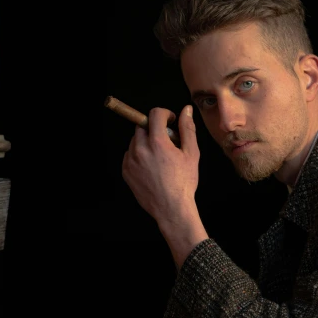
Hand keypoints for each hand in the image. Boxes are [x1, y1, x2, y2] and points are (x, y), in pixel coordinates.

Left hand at [122, 105, 199, 227]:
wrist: (171, 208)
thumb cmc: (183, 182)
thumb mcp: (191, 153)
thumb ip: (187, 129)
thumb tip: (186, 110)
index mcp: (157, 142)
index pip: (154, 114)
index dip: (165, 114)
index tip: (170, 122)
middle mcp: (140, 149)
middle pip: (143, 126)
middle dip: (154, 129)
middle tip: (167, 143)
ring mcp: (130, 160)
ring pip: (135, 140)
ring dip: (146, 142)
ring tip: (160, 158)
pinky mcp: (126, 171)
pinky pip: (130, 154)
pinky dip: (139, 155)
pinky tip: (152, 167)